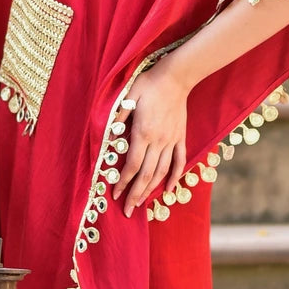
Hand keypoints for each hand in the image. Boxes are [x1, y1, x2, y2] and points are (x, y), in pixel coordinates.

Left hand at [112, 61, 189, 218]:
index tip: (115, 195)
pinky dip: (174, 177)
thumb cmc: (148, 85)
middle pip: (147, 175)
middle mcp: (158, 141)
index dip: (123, 182)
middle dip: (135, 194)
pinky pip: (179, 161)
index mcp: (143, 133)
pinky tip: (169, 189)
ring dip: (151, 190)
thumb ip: (117, 118)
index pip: (132, 165)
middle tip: (127, 211)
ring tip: (142, 204)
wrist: (176, 77)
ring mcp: (171, 140)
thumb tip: (108, 139)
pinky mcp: (180, 137)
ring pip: (162, 172)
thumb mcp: (127, 97)